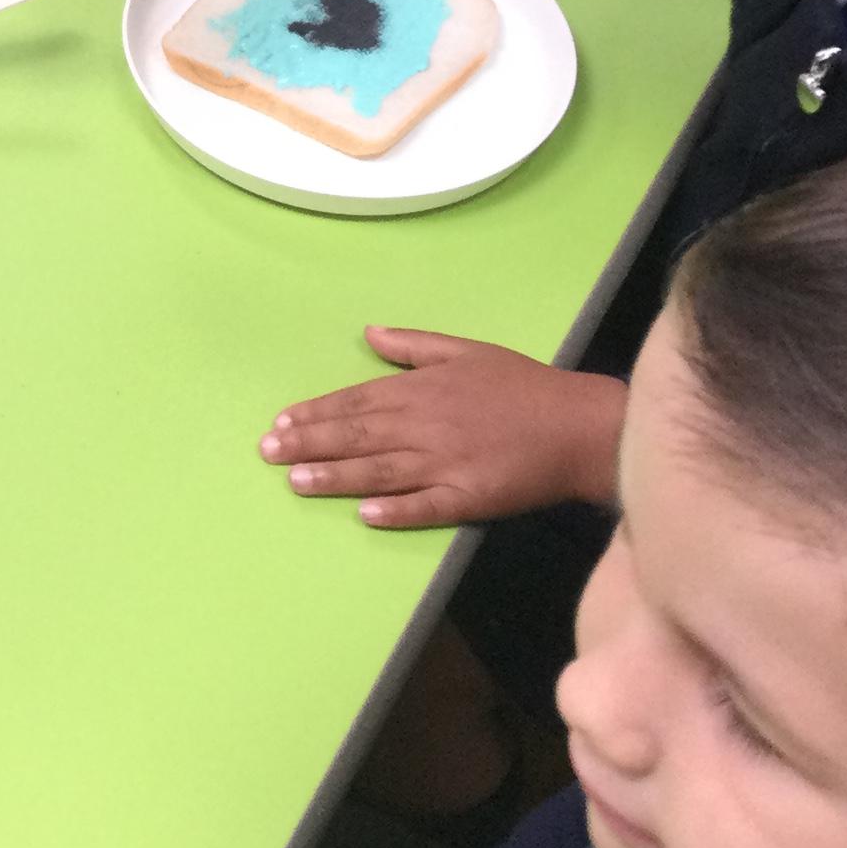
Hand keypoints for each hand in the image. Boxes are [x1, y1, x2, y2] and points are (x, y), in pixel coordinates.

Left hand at [263, 330, 626, 526]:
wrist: (578, 424)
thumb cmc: (521, 385)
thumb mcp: (465, 351)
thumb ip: (414, 345)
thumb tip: (368, 333)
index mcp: (422, 389)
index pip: (357, 402)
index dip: (316, 413)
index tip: (280, 423)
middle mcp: (426, 425)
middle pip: (358, 436)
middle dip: (309, 443)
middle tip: (268, 452)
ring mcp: (447, 463)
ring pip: (380, 471)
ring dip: (335, 477)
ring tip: (295, 481)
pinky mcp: (470, 496)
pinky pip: (427, 506)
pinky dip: (396, 510)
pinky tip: (365, 515)